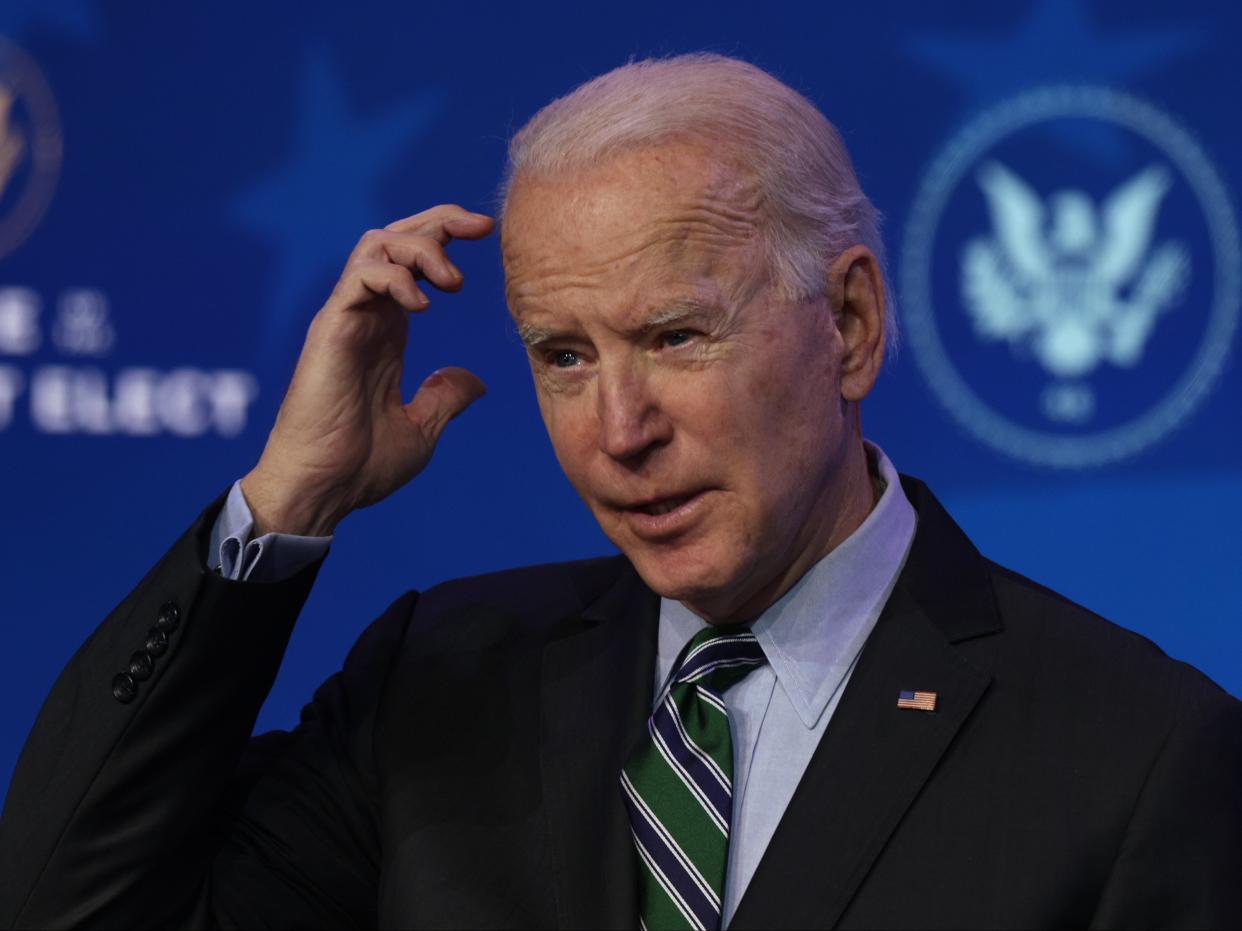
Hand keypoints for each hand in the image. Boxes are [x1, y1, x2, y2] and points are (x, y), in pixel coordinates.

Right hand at [241, 205, 493, 535]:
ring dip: (421, 248)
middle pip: (395, 238)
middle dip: (439, 221)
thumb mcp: (422, 430)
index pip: (412, 263)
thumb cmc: (360, 466)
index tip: (486, 234)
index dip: (446, 238)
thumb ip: (445, 399)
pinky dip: (396, 278)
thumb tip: (473, 380)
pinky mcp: (330, 330)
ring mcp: (345, 319)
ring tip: (452, 282)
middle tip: (479, 226)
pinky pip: (360, 278)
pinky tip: (424, 306)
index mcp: (386, 333)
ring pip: (376, 245)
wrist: (323, 490)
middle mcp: (365, 317)